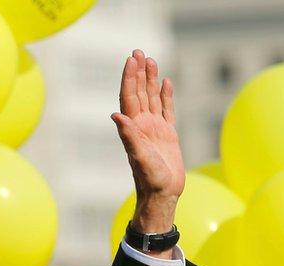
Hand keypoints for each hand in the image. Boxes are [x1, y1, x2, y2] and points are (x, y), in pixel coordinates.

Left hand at [112, 49, 184, 239]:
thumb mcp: (139, 158)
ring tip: (150, 59)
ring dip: (150, 80)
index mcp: (133, 128)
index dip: (129, 78)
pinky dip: (165, 96)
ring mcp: (154, 129)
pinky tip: (165, 82)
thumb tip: (116, 115)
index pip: (129, 97)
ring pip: (151, 98)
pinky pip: (166, 110)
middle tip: (138, 52)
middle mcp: (141, 125)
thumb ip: (129, 137)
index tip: (131, 60)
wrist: (162, 195)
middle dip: (138, 72)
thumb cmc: (150, 180)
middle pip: (138, 93)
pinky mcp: (167, 135)